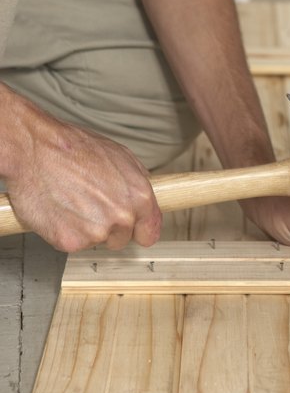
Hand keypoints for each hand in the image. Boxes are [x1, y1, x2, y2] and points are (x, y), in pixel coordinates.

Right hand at [3, 90, 161, 252]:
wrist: (36, 150)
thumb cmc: (74, 148)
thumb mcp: (120, 155)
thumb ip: (137, 183)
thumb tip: (145, 201)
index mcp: (139, 197)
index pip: (150, 233)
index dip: (138, 230)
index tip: (131, 229)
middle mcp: (123, 217)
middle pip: (121, 240)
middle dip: (108, 226)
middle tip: (90, 203)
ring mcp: (97, 232)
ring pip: (96, 242)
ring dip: (86, 228)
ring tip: (73, 201)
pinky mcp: (70, 242)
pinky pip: (72, 243)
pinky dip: (65, 230)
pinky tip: (60, 209)